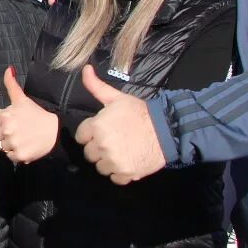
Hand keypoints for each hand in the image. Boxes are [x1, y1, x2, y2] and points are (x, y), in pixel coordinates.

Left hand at [0, 68, 59, 163]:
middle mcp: (7, 130)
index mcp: (5, 115)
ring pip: (1, 147)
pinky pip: (9, 156)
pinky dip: (15, 154)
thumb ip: (11, 84)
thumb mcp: (22, 99)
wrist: (56, 131)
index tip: (7, 123)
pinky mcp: (19, 155)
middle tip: (15, 131)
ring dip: (9, 144)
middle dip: (1, 134)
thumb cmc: (37, 114)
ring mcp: (12, 144)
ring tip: (21, 138)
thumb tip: (8, 69)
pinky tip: (24, 146)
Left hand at [73, 66, 164, 185]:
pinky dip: (120, 173)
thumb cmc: (139, 112)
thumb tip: (85, 68)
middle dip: (98, 148)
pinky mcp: (125, 174)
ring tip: (122, 151)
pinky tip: (128, 161)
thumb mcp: (117, 97)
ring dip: (108, 162)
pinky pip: (114, 178)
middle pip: (89, 153)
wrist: (166, 130)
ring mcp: (113, 162)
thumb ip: (96, 86)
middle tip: (114, 141)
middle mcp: (102, 146)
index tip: (103, 131)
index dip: (91, 134)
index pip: (81, 137)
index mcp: (97, 127)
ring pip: (100, 167)